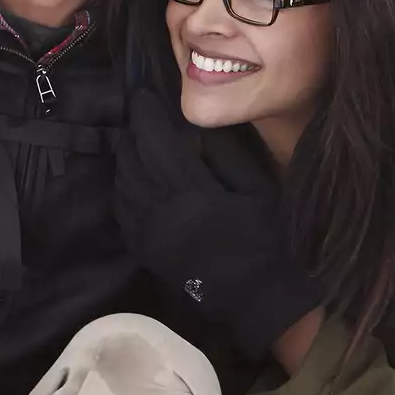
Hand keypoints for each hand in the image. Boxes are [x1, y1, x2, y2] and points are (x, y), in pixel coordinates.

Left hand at [115, 89, 318, 357]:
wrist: (263, 301)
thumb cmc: (270, 240)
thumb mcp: (259, 189)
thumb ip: (226, 155)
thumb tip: (198, 123)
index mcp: (194, 197)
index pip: (157, 145)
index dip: (148, 116)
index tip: (144, 94)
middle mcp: (163, 216)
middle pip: (134, 162)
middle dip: (133, 133)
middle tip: (139, 111)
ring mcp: (151, 237)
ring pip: (123, 186)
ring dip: (126, 159)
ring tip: (135, 139)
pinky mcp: (148, 253)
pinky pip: (124, 213)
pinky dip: (124, 188)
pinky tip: (132, 177)